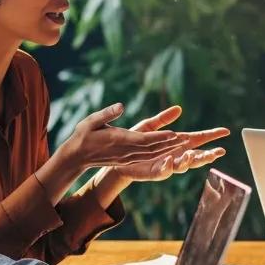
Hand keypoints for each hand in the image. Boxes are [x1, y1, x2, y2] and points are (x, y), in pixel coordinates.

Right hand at [57, 102, 181, 177]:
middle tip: (188, 138)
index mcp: (119, 139)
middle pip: (153, 148)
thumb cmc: (83, 135)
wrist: (76, 156)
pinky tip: (168, 149)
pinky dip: (159, 153)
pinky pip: (147, 157)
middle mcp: (126, 150)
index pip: (144, 139)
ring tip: (183, 143)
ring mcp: (127, 157)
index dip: (160, 137)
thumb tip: (121, 105)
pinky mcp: (127, 159)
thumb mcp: (92, 121)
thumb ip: (107, 113)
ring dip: (168, 149)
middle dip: (170, 144)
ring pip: (152, 154)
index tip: (174, 133)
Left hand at [111, 106, 227, 182]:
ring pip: (184, 165)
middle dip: (208, 155)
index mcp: (178, 142)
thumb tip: (179, 108)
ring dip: (190, 161)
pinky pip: (165, 171)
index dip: (212, 135)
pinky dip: (169, 167)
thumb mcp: (150, 126)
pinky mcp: (155, 172)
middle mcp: (176, 154)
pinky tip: (172, 161)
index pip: (199, 138)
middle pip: (197, 156)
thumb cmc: (136, 140)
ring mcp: (168, 164)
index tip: (226, 131)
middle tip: (219, 152)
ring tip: (193, 154)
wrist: (119, 155)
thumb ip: (163, 118)